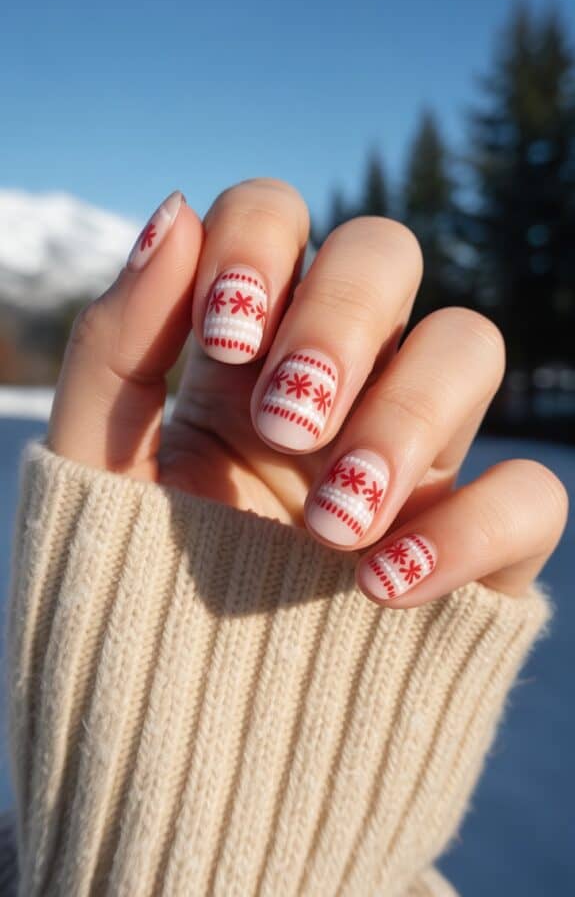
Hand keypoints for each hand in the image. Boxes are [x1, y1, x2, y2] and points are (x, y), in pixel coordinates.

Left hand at [47, 180, 567, 605]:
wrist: (187, 743)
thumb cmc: (131, 596)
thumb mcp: (93, 469)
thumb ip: (116, 343)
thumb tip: (177, 211)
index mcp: (244, 350)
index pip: (277, 215)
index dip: (263, 246)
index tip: (228, 340)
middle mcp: (337, 378)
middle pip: (386, 250)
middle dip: (340, 321)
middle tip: (286, 426)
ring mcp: (414, 452)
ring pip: (470, 344)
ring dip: (403, 421)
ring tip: (329, 527)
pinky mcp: (477, 541)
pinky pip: (530, 492)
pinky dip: (470, 529)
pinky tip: (383, 587)